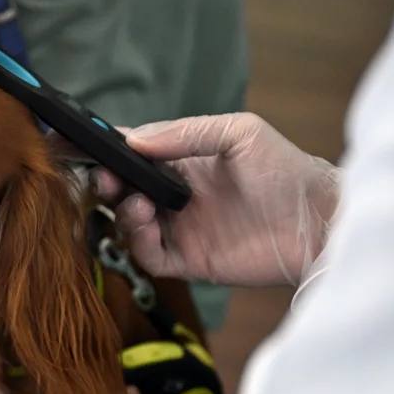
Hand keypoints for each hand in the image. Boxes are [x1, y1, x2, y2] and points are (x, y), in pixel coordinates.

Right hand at [94, 113, 340, 285]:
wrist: (318, 222)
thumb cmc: (286, 170)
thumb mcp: (239, 133)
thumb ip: (187, 132)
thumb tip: (134, 138)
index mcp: (182, 159)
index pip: (131, 151)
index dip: (102, 149)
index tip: (75, 143)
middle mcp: (175, 194)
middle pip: (121, 189)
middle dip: (106, 182)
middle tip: (105, 178)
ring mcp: (180, 228)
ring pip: (128, 223)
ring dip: (123, 212)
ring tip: (139, 204)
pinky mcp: (189, 261)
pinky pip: (148, 256)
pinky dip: (139, 243)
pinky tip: (149, 226)